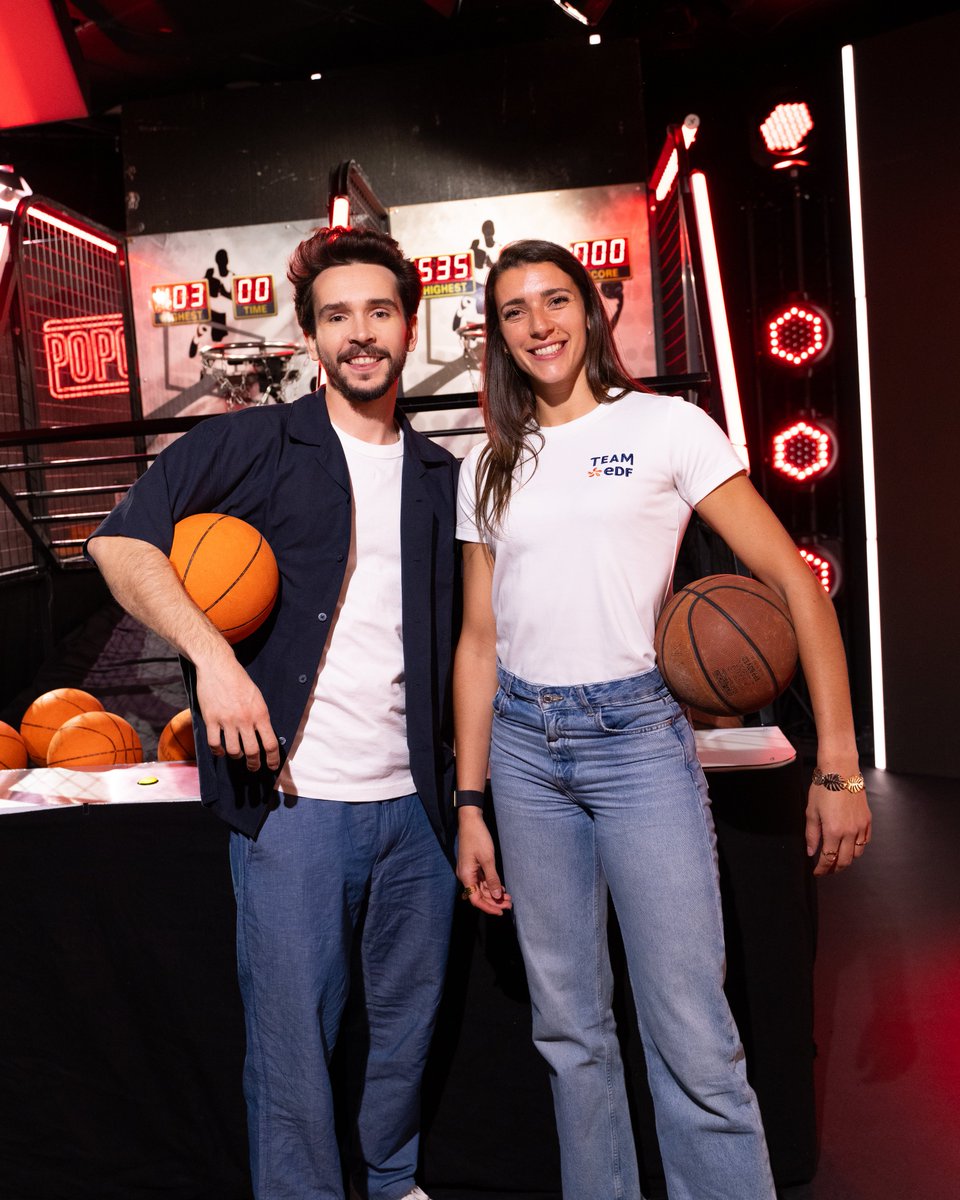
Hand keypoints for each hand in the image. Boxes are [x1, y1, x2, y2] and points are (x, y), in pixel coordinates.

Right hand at [195, 651, 280, 772]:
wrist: (218, 667)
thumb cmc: (239, 681)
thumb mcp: (257, 698)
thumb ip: (260, 717)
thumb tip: (263, 737)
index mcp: (260, 713)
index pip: (270, 744)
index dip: (272, 759)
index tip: (271, 766)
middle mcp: (245, 719)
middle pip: (252, 752)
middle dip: (254, 764)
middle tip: (253, 767)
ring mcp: (227, 720)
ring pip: (233, 751)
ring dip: (236, 757)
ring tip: (237, 755)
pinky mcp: (211, 719)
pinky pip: (214, 744)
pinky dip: (218, 751)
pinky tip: (221, 750)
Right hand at [456, 809, 511, 915]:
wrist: (470, 820)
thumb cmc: (478, 837)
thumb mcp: (488, 859)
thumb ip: (492, 879)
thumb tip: (497, 896)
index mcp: (466, 876)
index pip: (476, 899)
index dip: (488, 907)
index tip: (501, 911)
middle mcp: (466, 876)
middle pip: (479, 895)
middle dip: (494, 901)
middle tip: (509, 905)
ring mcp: (469, 871)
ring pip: (481, 888)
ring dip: (494, 894)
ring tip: (508, 898)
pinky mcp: (473, 866)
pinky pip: (482, 880)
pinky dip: (491, 885)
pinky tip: (501, 888)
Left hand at [805, 775, 870, 875]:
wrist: (841, 771)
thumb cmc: (824, 788)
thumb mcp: (811, 812)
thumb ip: (812, 834)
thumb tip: (811, 852)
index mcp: (833, 831)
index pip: (828, 859)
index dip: (821, 869)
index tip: (817, 872)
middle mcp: (850, 832)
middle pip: (844, 861)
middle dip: (834, 869)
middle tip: (826, 870)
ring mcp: (861, 827)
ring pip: (857, 854)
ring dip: (846, 860)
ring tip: (837, 860)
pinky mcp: (867, 820)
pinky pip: (865, 841)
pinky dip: (858, 848)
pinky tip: (850, 847)